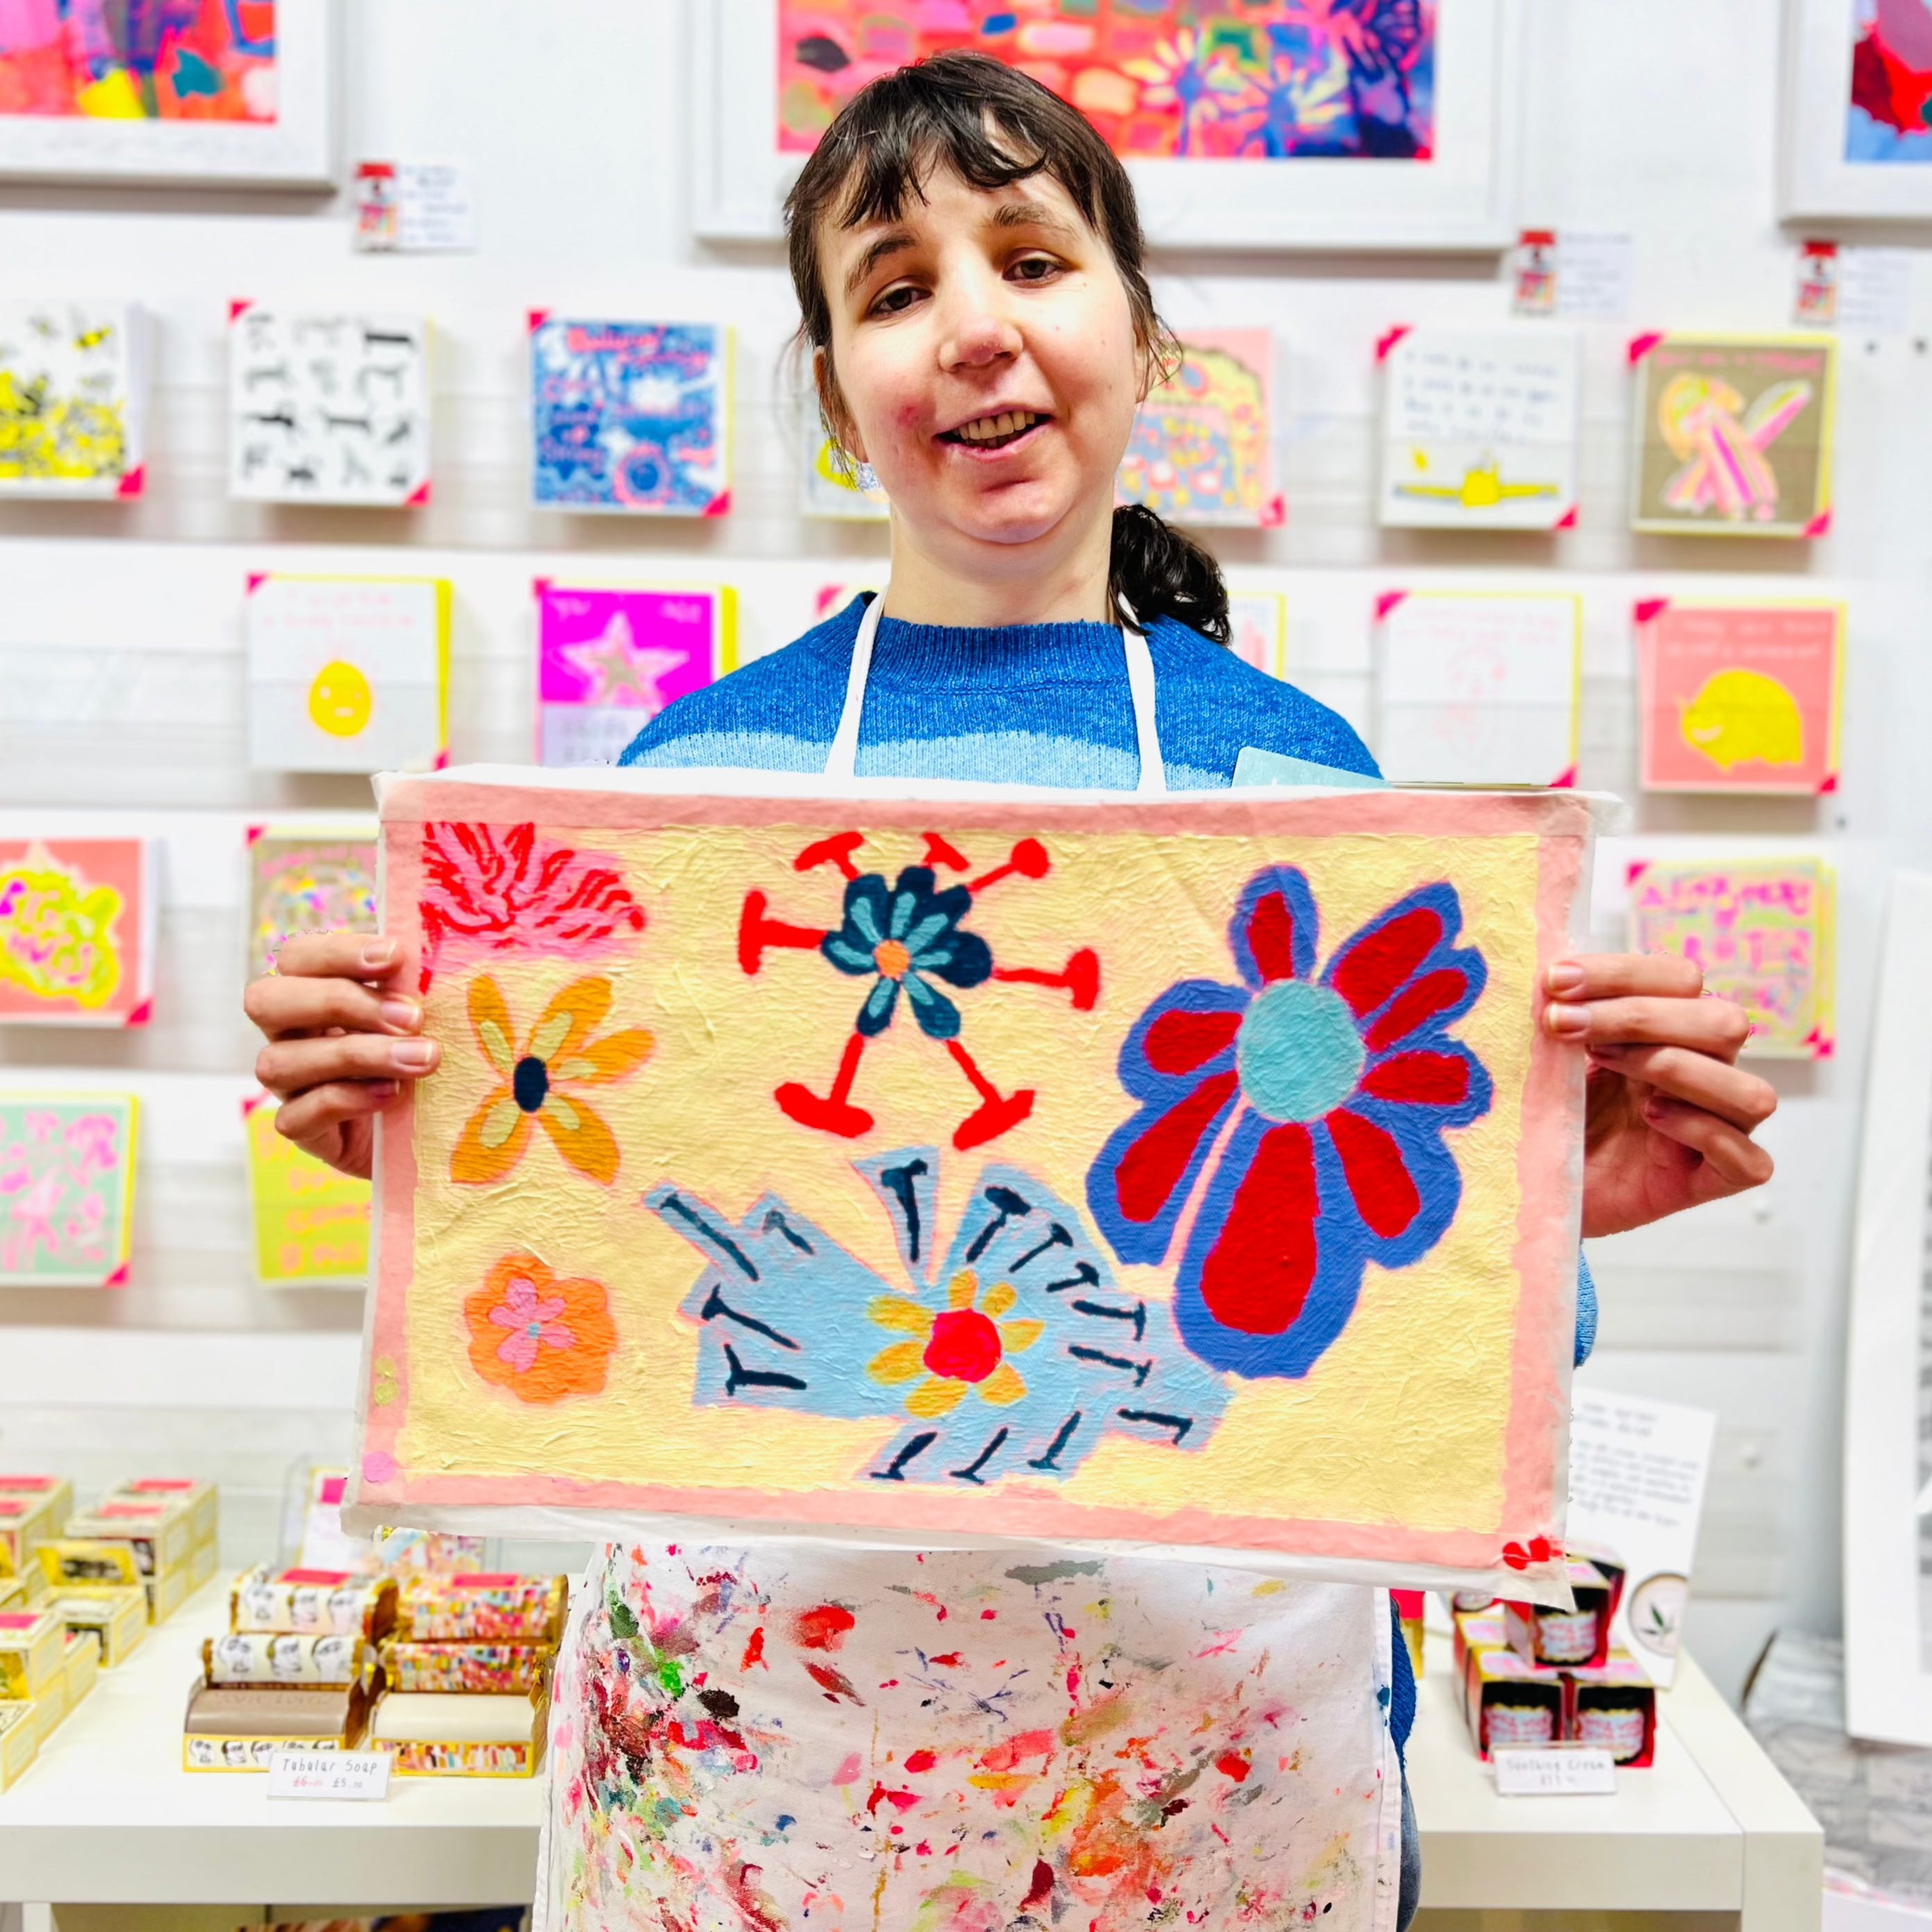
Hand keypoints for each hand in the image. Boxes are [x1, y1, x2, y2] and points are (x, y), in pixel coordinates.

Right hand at [244, 934, 440, 1180]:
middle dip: (338, 1001)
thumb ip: (412, 989)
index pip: (296, 957)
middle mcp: (288, 1034)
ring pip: (280, 1061)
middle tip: (411, 1017)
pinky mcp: (301, 1130)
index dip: (338, 952)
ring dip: (357, 1054)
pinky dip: (347, 1100)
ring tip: (421, 1059)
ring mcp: (288, 1085)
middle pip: (265, 1000)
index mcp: (313, 993)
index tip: (397, 957)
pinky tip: (392, 1093)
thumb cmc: (421, 1057)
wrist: (427, 1131)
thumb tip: (425, 957)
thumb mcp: (420, 1019)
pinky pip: (298, 1115)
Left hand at [1543, 954, 1775, 1238]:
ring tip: (1607, 1066)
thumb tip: (1547, 974)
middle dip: (1638, 1016)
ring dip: (1676, 1067)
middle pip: (1724, 1023)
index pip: (1682, 980)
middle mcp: (1705, 1073)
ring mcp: (1717, 1130)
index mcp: (1671, 1031)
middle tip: (1563, 1024)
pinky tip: (1650, 1117)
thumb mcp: (1552, 1058)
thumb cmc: (1551, 1115)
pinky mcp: (1712, 1182)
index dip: (1622, 973)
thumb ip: (1563, 1017)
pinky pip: (1749, 1160)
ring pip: (1751, 1091)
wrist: (1537, 1188)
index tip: (1554, 981)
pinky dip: (1703, 1131)